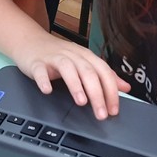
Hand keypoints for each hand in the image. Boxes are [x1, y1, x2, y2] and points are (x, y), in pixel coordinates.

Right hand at [12, 35, 130, 119]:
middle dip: (97, 94)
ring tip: (81, 102)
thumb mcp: (84, 63)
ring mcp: (54, 58)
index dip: (111, 91)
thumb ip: (104, 76)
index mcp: (86, 57)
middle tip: (101, 114)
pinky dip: (44, 80)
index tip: (113, 110)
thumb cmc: (58, 55)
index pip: (104, 72)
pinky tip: (47, 90)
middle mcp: (72, 55)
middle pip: (88, 72)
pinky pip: (40, 70)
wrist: (30, 42)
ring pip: (68, 69)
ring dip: (76, 85)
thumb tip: (125, 88)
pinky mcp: (37, 62)